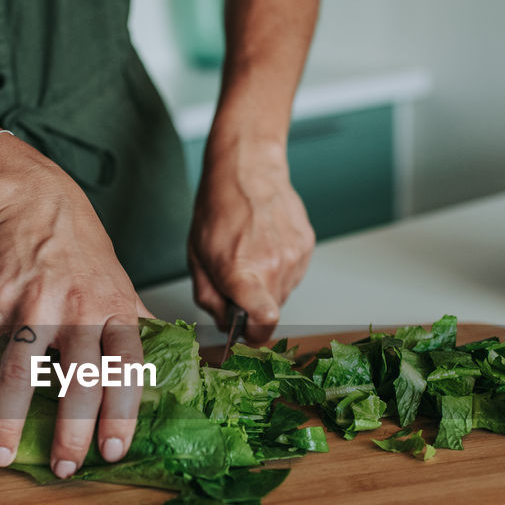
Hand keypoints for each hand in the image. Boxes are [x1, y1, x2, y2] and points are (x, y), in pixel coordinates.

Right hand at [0, 137, 149, 478]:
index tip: (113, 449)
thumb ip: (138, 324)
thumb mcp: (121, 283)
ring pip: (21, 370)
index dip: (121, 412)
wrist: (35, 199)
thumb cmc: (81, 248)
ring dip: (10, 418)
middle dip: (71, 430)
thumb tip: (169, 358)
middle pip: (77, 378)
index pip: (125, 368)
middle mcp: (77, 309)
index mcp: (114, 309)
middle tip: (66, 468)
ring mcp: (33, 304)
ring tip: (3, 453)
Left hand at [188, 137, 313, 343]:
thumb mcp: (198, 257)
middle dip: (254, 305)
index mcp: (242, 272)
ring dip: (267, 284)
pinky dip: (280, 267)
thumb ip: (209, 297)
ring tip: (252, 254)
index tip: (247, 332)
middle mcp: (274, 267)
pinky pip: (294, 272)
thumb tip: (225, 322)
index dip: (256, 334)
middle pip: (271, 311)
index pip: (265, 320)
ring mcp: (295, 256)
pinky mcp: (306, 245)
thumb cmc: (218, 208)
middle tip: (238, 279)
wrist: (248, 169)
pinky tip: (265, 244)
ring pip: (283, 292)